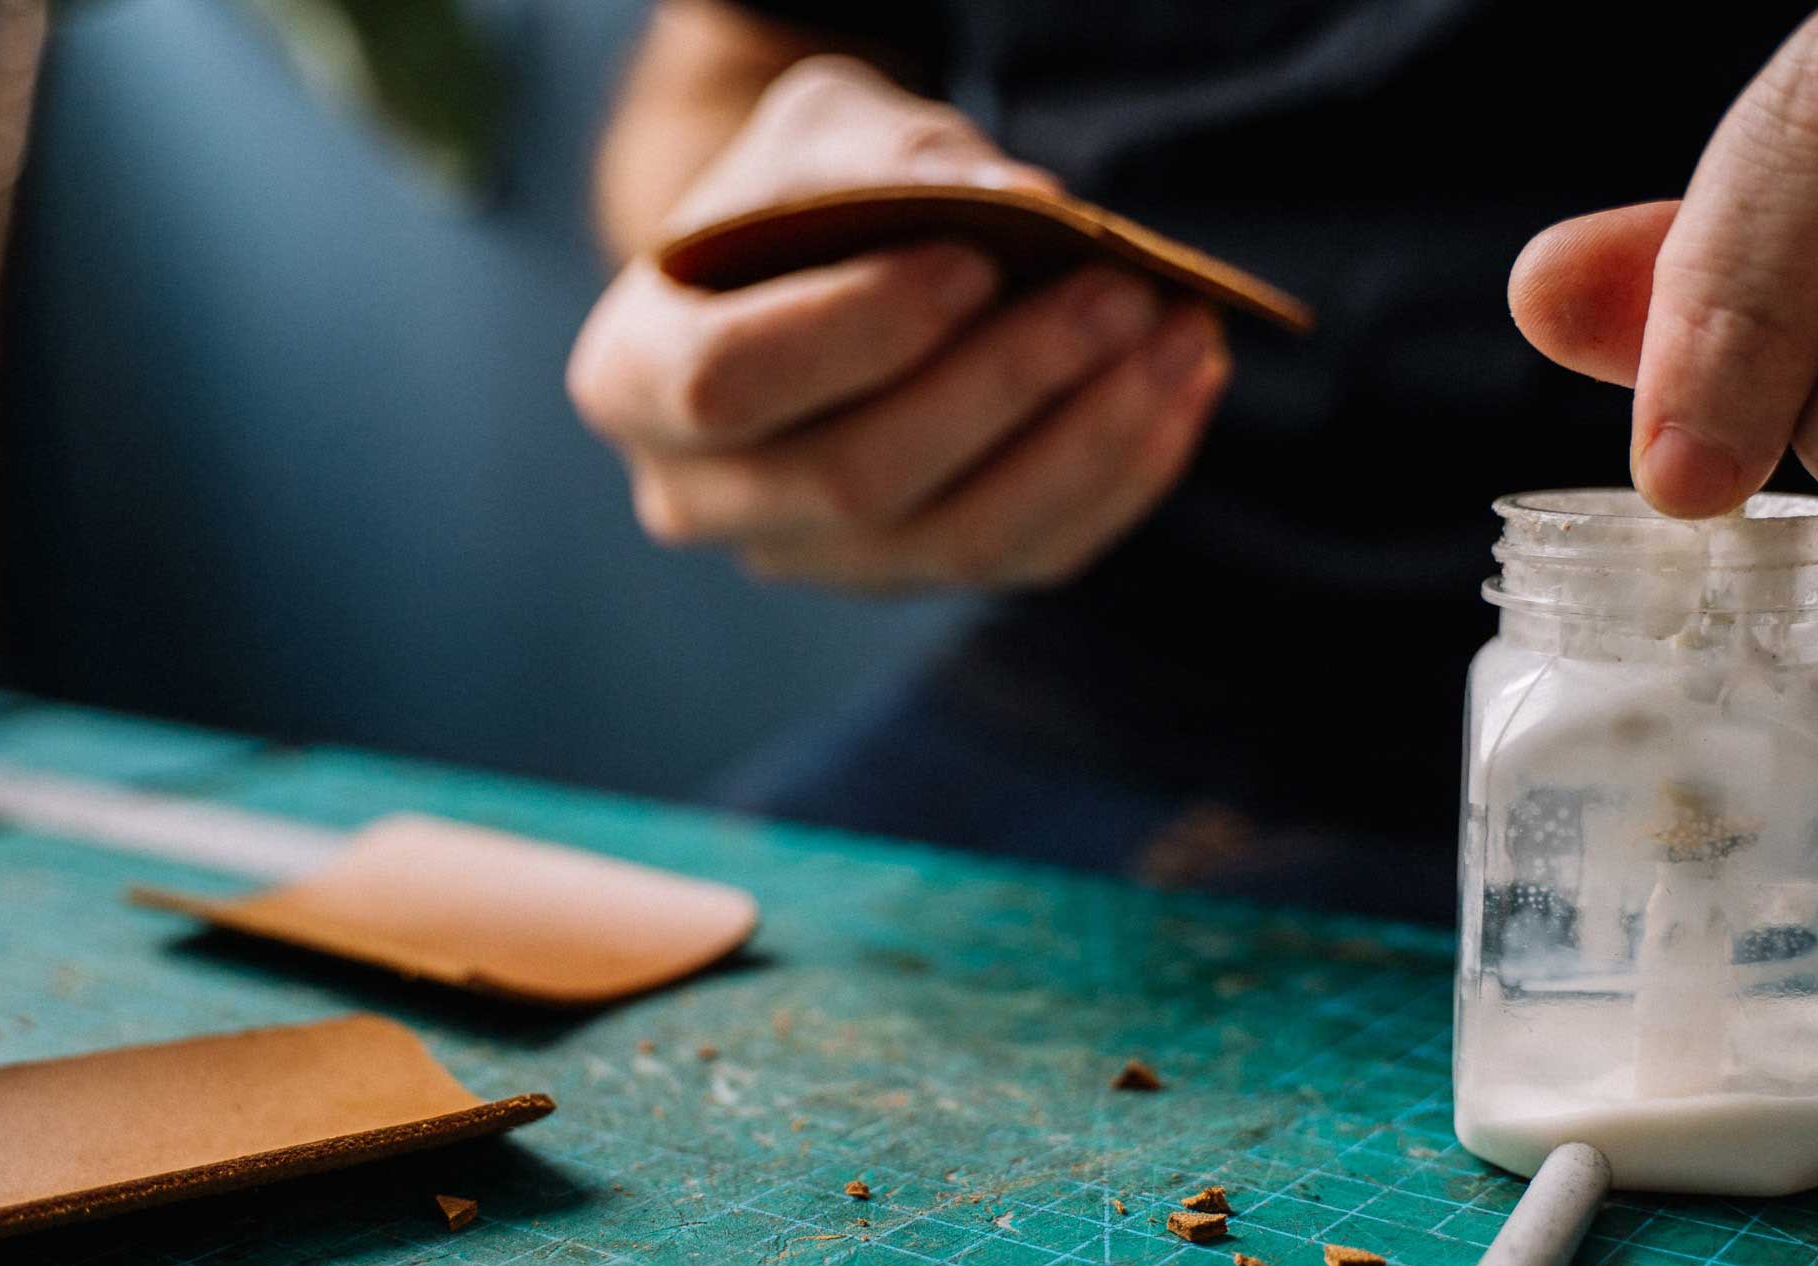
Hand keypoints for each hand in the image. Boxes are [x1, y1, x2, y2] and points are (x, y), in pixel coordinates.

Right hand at [567, 57, 1230, 592]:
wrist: (807, 268)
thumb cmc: (801, 191)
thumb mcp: (821, 134)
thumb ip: (893, 161)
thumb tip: (1026, 207)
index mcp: (633, 378)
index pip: (729, 383)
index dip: (856, 331)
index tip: (972, 260)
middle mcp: (700, 498)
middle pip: (857, 477)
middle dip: (1006, 383)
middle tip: (1123, 292)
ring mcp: (809, 558)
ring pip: (958, 539)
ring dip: (1088, 440)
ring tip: (1181, 337)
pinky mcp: (910, 578)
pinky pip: (1026, 558)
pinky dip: (1120, 477)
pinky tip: (1184, 387)